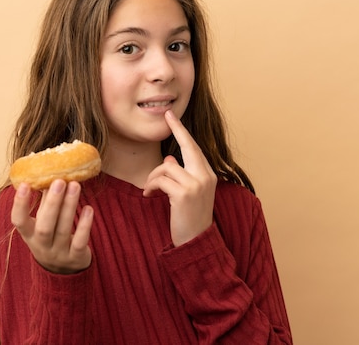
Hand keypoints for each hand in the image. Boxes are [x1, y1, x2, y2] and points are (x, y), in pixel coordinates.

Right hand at [11, 179, 93, 273]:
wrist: (63, 273)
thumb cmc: (51, 238)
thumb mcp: (41, 224)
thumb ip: (43, 202)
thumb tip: (45, 171)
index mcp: (29, 234)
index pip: (19, 221)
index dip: (19, 204)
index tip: (24, 184)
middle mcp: (41, 246)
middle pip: (44, 226)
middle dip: (52, 203)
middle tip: (59, 181)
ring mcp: (59, 253)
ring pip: (63, 230)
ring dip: (69, 206)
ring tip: (75, 185)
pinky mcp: (76, 258)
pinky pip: (80, 242)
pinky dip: (84, 225)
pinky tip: (88, 208)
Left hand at [143, 110, 216, 245]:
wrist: (197, 243)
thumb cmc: (190, 218)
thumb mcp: (188, 194)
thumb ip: (181, 175)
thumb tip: (170, 161)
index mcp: (208, 175)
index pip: (194, 148)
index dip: (183, 131)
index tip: (172, 116)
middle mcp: (206, 176)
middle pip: (187, 146)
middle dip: (176, 129)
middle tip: (167, 116)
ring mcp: (196, 184)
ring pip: (166, 168)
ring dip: (153, 178)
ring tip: (150, 190)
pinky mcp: (184, 194)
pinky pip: (161, 180)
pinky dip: (151, 186)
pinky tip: (149, 196)